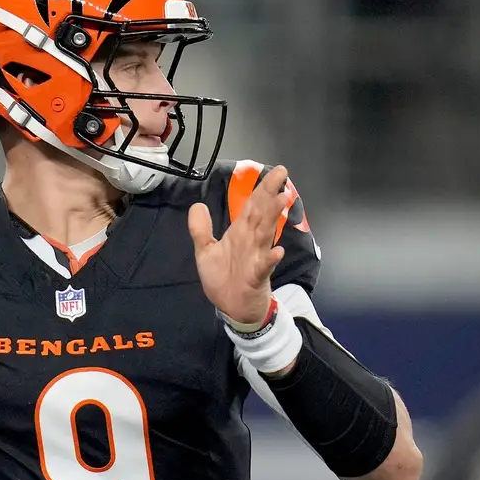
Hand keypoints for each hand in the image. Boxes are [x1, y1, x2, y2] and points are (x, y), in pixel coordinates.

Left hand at [187, 165, 288, 325]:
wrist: (232, 308)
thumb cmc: (223, 279)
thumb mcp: (206, 251)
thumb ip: (201, 229)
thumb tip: (197, 204)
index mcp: (241, 232)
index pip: (252, 205)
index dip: (262, 188)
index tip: (275, 171)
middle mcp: (251, 241)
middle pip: (262, 213)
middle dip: (271, 194)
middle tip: (282, 174)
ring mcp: (256, 257)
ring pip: (266, 234)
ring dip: (274, 218)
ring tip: (282, 201)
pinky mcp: (257, 277)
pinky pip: (264, 266)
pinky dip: (270, 259)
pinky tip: (277, 251)